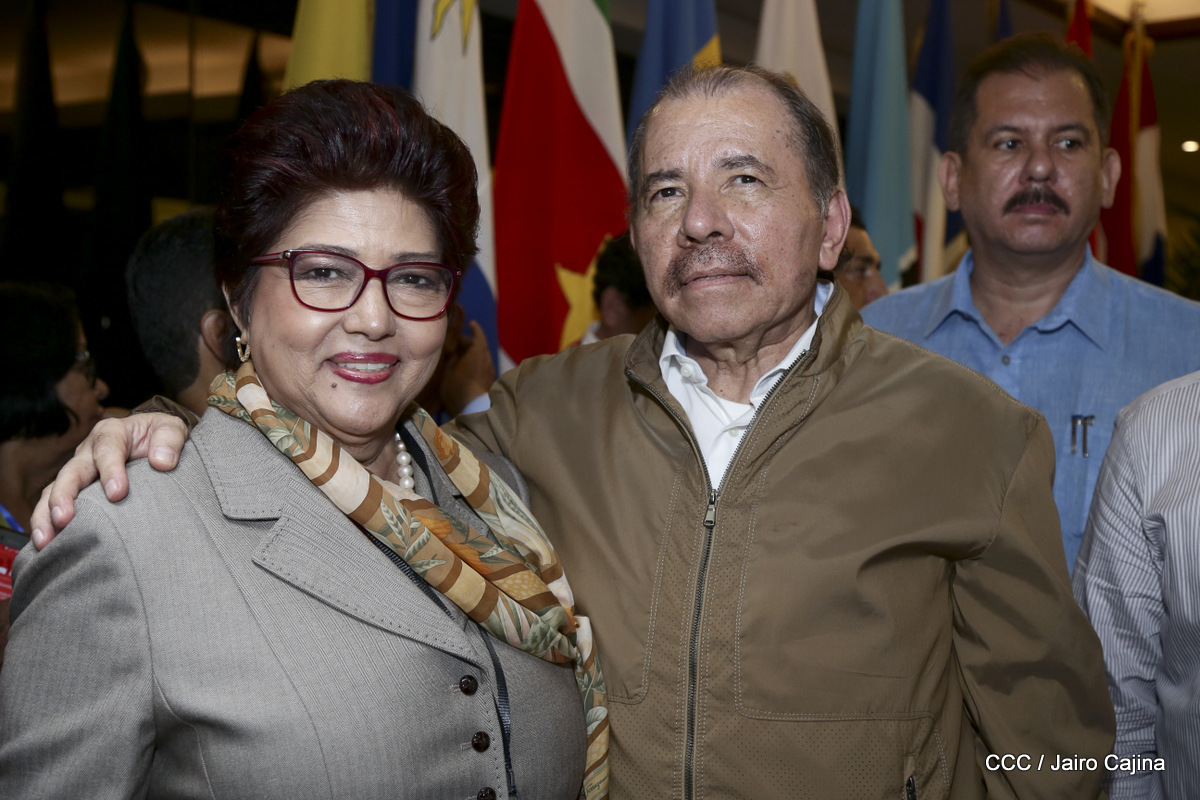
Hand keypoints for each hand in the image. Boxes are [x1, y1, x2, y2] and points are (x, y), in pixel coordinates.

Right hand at [30, 413, 187, 548]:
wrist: (156, 442)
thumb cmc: (162, 437)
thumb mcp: (172, 429)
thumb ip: (170, 440)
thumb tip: (162, 461)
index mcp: (112, 433)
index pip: (107, 450)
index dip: (110, 471)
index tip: (117, 494)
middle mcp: (89, 452)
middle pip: (72, 472)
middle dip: (64, 495)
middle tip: (63, 519)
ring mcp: (80, 471)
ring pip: (55, 490)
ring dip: (47, 514)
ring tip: (45, 539)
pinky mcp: (77, 490)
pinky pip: (55, 505)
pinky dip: (47, 523)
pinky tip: (47, 544)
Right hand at [439, 320, 495, 415]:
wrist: (472, 408)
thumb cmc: (458, 386)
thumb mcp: (448, 370)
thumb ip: (451, 358)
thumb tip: (453, 351)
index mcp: (478, 351)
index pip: (479, 336)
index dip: (475, 329)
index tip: (471, 324)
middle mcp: (487, 359)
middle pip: (480, 347)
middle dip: (470, 343)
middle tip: (457, 344)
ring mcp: (490, 371)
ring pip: (482, 358)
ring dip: (473, 355)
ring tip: (460, 357)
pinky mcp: (489, 382)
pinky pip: (483, 367)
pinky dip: (475, 364)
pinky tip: (466, 370)